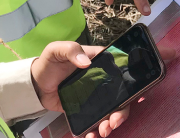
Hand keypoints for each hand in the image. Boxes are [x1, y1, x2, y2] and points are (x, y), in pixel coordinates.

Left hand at [31, 41, 175, 137]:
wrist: (34, 85)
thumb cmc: (49, 63)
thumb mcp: (56, 50)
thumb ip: (70, 50)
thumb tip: (85, 61)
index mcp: (100, 61)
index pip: (124, 66)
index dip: (139, 76)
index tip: (144, 90)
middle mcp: (103, 78)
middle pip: (124, 94)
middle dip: (124, 110)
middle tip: (114, 121)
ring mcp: (97, 94)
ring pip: (114, 109)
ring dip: (113, 122)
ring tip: (104, 131)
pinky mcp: (88, 108)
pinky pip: (99, 119)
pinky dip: (98, 129)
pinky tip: (92, 135)